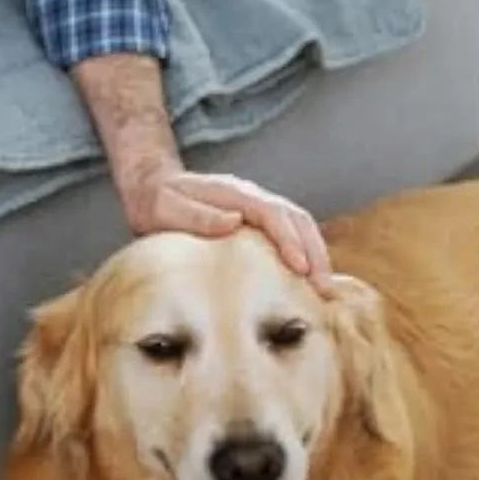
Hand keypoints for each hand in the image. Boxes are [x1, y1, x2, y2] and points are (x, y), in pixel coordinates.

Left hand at [121, 165, 332, 294]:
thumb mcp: (166, 208)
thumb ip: (198, 215)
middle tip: (324, 289)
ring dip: (317, 256)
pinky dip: (307, 256)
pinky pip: (291, 236)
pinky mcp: (258, 223)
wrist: (153, 188)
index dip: (290, 240)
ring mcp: (258, 208)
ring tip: (325, 291)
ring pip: (301, 227)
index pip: (273, 214)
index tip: (300, 267)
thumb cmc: (158, 202)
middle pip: (297, 220)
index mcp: (235, 194)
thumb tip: (234, 221)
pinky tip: (310, 282)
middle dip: (315, 253)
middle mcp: (253, 198)